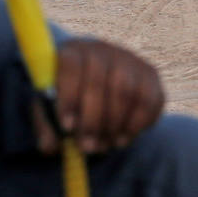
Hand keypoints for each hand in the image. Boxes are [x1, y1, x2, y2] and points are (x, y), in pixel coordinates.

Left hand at [33, 39, 163, 154]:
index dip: (69, 96)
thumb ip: (47, 127)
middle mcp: (102, 49)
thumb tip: (51, 146)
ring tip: (104, 145)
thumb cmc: (71, 100)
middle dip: (93, 119)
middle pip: (99, 80)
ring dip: (114, 124)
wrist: (101, 89)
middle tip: (88, 147)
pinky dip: (136, 124)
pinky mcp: (150, 74)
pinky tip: (122, 139)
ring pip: (125, 91)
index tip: (67, 127)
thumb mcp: (51, 111)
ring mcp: (129, 59)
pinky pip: (148, 100)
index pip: (71, 64)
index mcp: (72, 51)